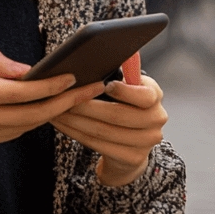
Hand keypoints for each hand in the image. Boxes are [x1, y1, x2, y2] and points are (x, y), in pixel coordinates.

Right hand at [0, 48, 104, 151]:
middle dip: (64, 103)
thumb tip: (23, 69)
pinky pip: (14, 133)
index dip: (46, 86)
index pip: (16, 93)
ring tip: (79, 96)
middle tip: (91, 89)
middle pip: (28, 115)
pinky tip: (51, 106)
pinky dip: (34, 119)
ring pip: (25, 127)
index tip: (71, 77)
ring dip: (54, 112)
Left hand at [51, 75, 167, 186]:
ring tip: (59, 110)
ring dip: (77, 121)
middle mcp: (156, 119)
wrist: (133, 142)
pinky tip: (65, 125)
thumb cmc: (125, 104)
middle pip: (117, 115)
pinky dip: (78, 133)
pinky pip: (99, 145)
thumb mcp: (129, 86)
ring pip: (104, 131)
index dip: (123, 91)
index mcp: (155, 95)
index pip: (144, 95)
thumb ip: (120, 73)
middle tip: (65, 98)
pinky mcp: (132, 158)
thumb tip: (104, 55)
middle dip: (87, 106)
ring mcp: (146, 142)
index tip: (102, 84)